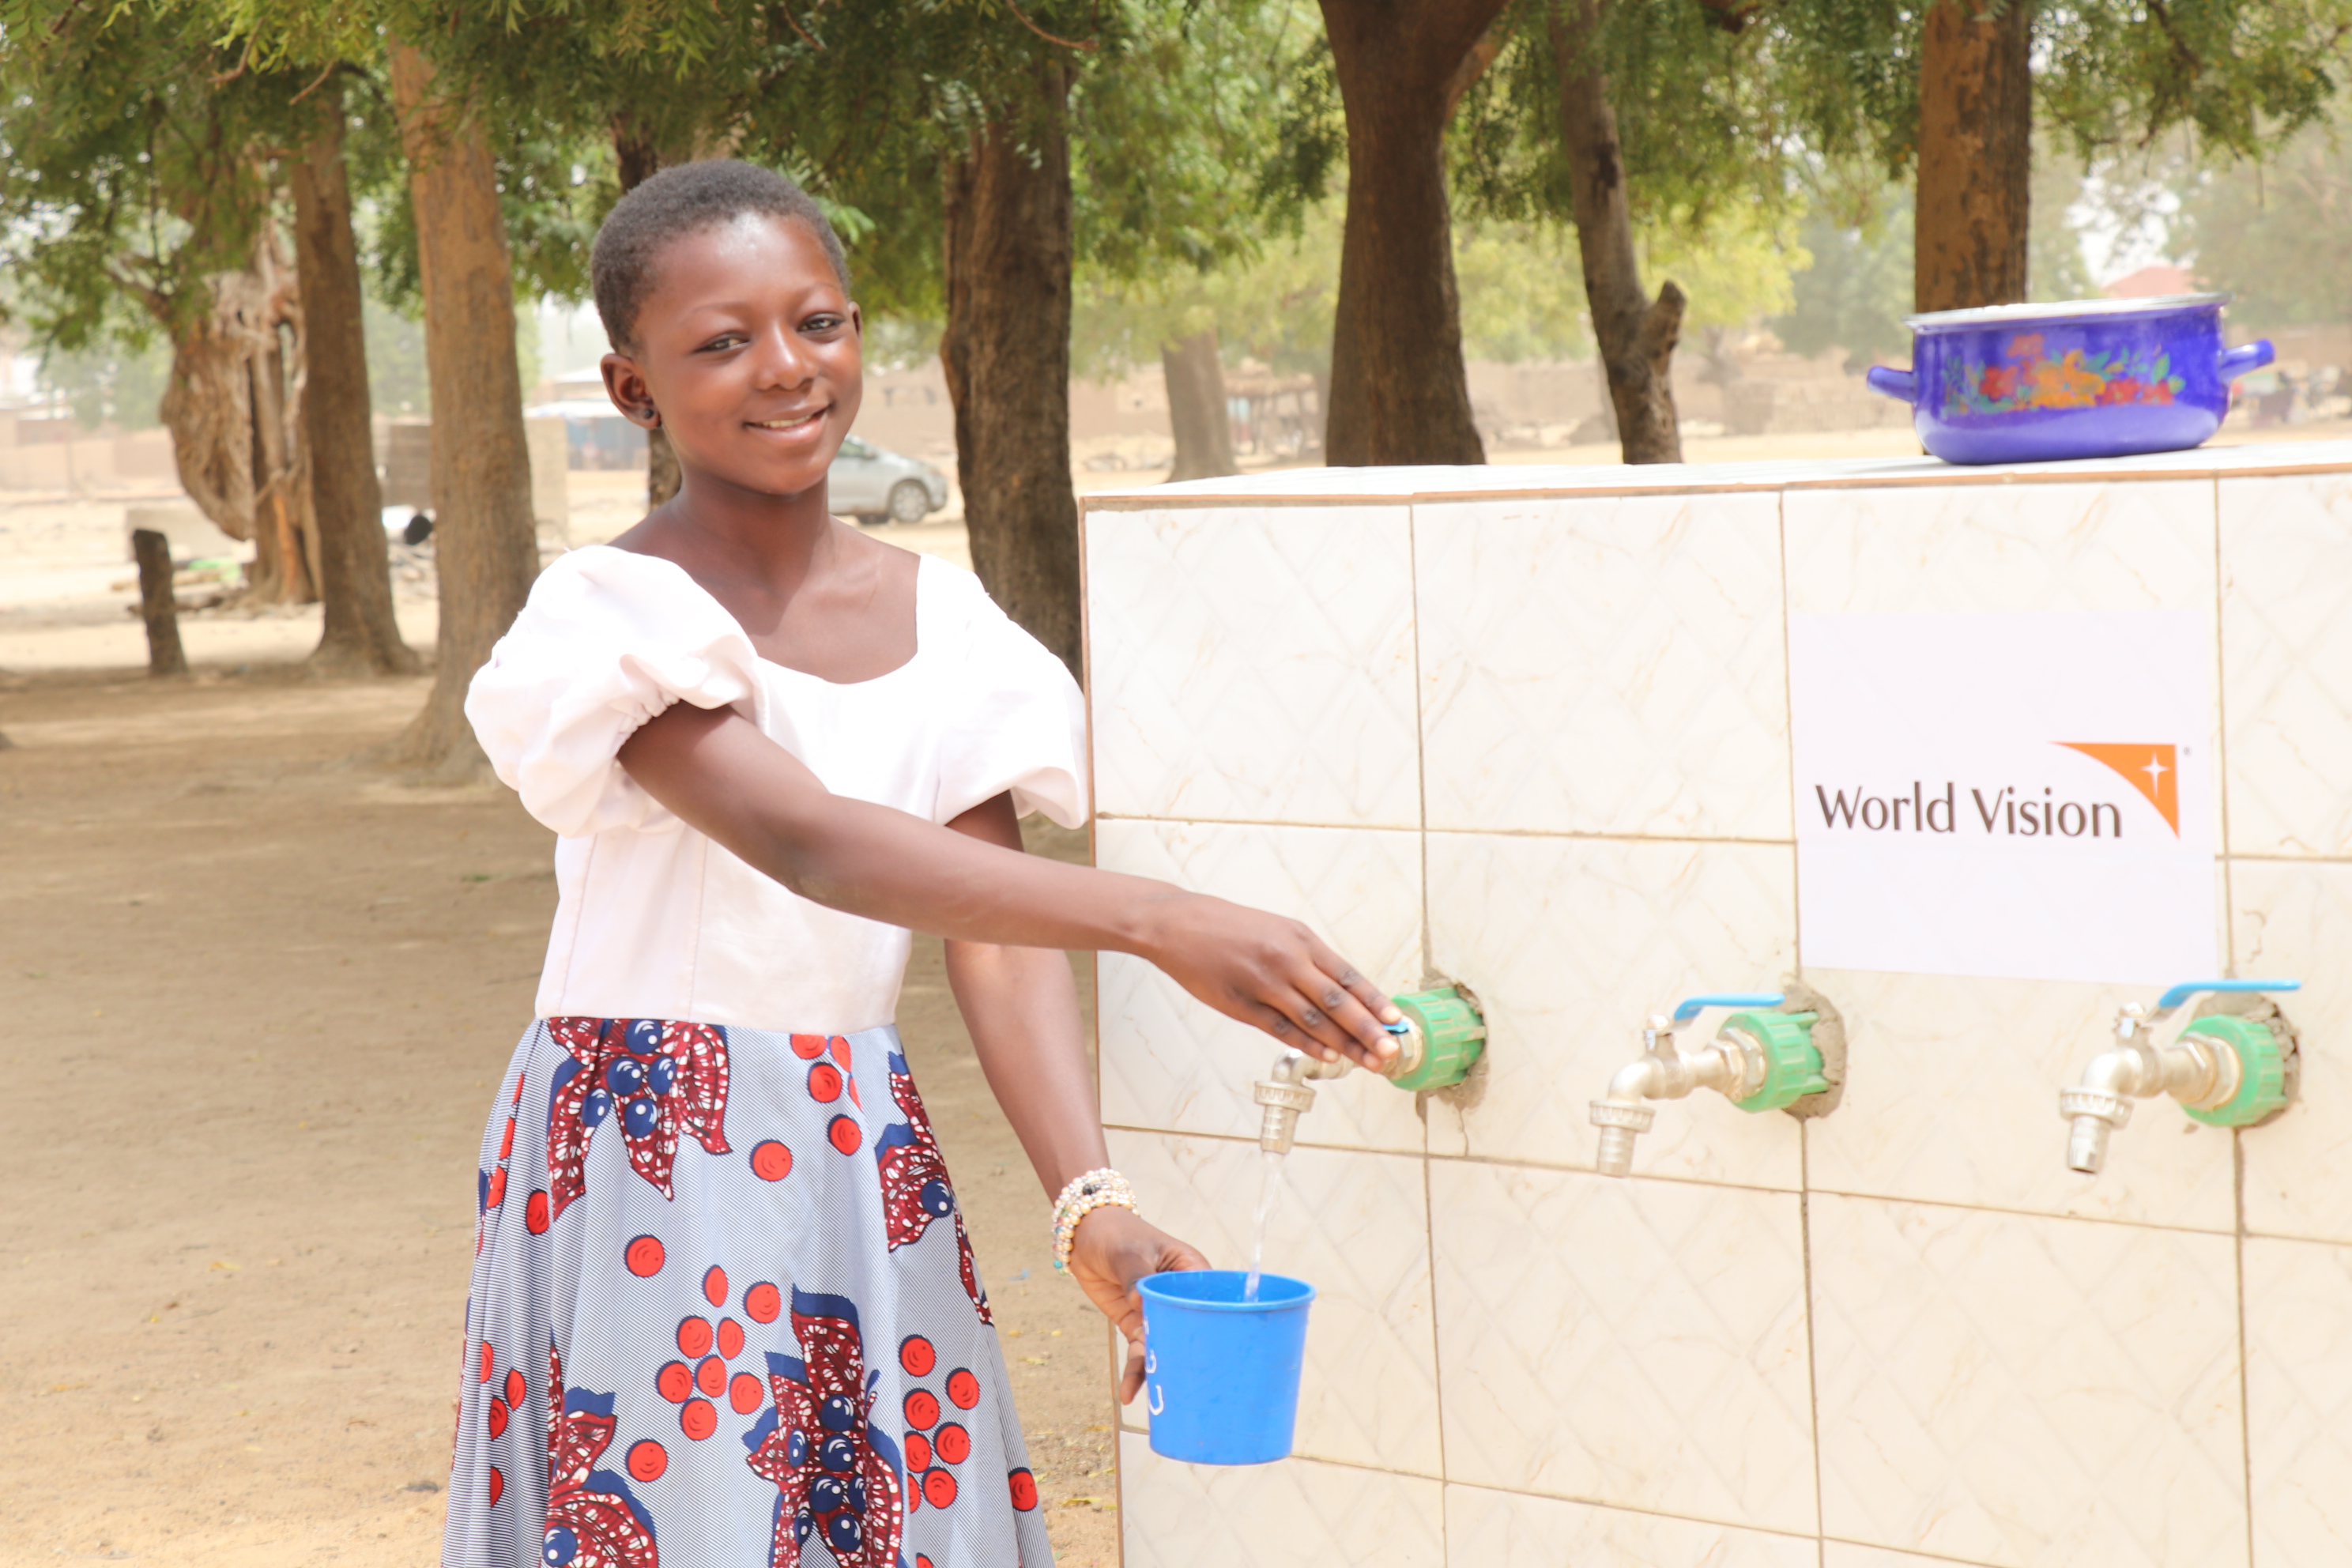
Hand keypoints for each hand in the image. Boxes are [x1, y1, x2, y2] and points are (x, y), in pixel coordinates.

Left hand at [1064, 1205, 1207, 1402]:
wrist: (1083, 1235)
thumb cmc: (1115, 1233)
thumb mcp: (1129, 1253)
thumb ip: (1136, 1278)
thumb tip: (1139, 1304)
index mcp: (1191, 1272)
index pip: (1212, 1302)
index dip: (1218, 1327)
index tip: (1219, 1357)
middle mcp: (1180, 1297)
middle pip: (1191, 1332)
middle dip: (1190, 1360)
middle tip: (1188, 1389)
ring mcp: (1158, 1313)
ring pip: (1164, 1347)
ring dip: (1158, 1371)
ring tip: (1155, 1400)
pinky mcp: (1136, 1324)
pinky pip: (1140, 1350)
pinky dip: (1135, 1371)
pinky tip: (1128, 1393)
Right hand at [1138, 892, 1401, 1067]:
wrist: (1178, 925)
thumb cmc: (1231, 928)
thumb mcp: (1277, 930)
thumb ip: (1308, 959)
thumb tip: (1344, 992)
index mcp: (1300, 939)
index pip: (1347, 975)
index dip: (1374, 1001)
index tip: (1395, 1020)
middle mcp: (1287, 960)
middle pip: (1337, 1002)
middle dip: (1368, 1029)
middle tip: (1391, 1051)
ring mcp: (1264, 984)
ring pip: (1313, 1020)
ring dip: (1343, 1044)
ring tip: (1367, 1062)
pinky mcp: (1241, 1005)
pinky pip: (1281, 1029)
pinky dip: (1307, 1044)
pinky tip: (1327, 1056)